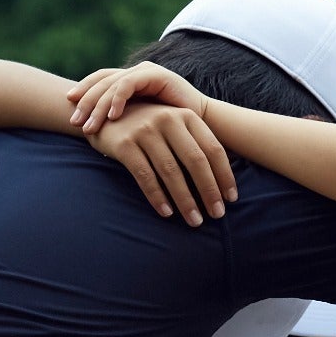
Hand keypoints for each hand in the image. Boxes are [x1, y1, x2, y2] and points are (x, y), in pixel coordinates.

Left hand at [68, 60, 206, 136]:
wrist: (202, 126)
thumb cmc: (169, 131)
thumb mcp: (138, 124)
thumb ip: (119, 122)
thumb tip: (91, 133)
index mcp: (129, 81)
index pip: (100, 81)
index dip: (83, 92)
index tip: (68, 109)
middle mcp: (136, 72)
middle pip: (102, 81)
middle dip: (86, 101)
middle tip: (74, 120)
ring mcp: (146, 71)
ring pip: (113, 84)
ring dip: (99, 105)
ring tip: (90, 124)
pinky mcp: (156, 75)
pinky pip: (130, 84)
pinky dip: (119, 100)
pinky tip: (113, 117)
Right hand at [90, 101, 237, 223]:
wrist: (105, 116)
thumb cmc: (147, 128)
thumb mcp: (173, 127)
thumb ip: (194, 144)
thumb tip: (221, 181)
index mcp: (185, 115)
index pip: (213, 148)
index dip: (224, 175)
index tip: (230, 198)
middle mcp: (167, 119)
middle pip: (195, 161)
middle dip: (209, 191)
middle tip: (217, 214)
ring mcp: (144, 131)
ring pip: (171, 172)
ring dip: (185, 200)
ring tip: (194, 220)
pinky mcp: (125, 144)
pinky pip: (145, 176)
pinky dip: (157, 197)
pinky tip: (167, 213)